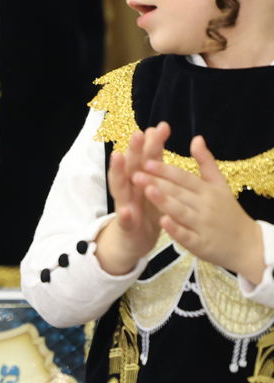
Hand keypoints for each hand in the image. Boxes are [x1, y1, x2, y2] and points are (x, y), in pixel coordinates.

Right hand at [96, 122, 166, 274]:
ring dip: (118, 172)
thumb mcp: (152, 186)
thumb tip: (156, 133)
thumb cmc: (146, 211)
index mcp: (141, 181)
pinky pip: (124, 221)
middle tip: (138, 133)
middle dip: (134, 150)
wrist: (132, 242)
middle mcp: (130, 190)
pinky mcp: (126, 227)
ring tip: (118, 157)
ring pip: (121, 188)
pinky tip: (125, 210)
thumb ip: (153, 163)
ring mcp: (125, 206)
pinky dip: (124, 215)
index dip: (153, 143)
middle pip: (132, 167)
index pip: (147, 159)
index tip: (161, 127)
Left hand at [139, 135, 264, 280]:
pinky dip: (175, 229)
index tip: (146, 160)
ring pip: (181, 212)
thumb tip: (196, 138)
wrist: (246, 243)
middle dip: (157, 183)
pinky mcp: (201, 244)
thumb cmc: (227, 211)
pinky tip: (162, 221)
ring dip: (164, 201)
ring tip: (146, 190)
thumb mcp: (220, 185)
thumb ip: (206, 162)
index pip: (184, 177)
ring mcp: (203, 225)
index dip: (165, 170)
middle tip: (136, 175)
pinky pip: (187, 236)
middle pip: (179, 192)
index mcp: (208, 190)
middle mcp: (206, 206)